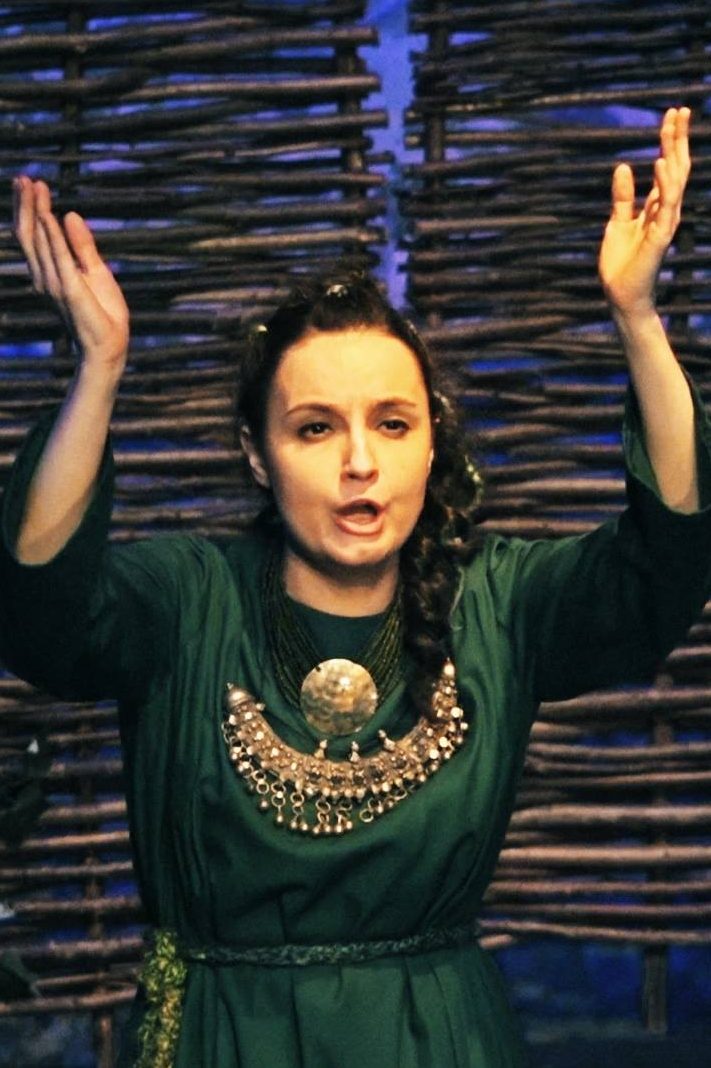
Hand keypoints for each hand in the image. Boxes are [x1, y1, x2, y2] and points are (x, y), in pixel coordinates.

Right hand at [12, 176, 128, 379]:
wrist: (109, 345)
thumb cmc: (103, 312)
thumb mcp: (95, 270)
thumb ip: (82, 244)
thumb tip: (70, 213)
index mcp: (49, 272)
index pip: (33, 235)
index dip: (28, 208)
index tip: (30, 181)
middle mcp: (45, 277)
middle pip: (28, 234)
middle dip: (25, 205)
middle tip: (24, 177)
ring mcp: (55, 284)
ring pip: (39, 241)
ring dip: (36, 211)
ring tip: (35, 186)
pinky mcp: (70, 290)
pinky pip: (59, 258)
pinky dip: (53, 236)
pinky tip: (48, 215)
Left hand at [598, 107, 690, 320]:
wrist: (621, 293)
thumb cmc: (621, 261)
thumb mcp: (617, 221)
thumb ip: (622, 196)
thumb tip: (623, 165)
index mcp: (657, 206)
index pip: (668, 166)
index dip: (670, 140)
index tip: (671, 114)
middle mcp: (666, 210)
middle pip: (677, 166)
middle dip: (678, 138)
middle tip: (680, 109)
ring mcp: (666, 222)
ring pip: (676, 179)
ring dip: (674, 151)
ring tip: (672, 124)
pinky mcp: (660, 235)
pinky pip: (665, 204)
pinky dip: (663, 182)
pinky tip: (660, 161)